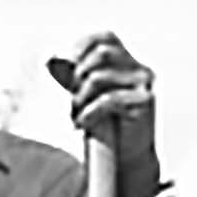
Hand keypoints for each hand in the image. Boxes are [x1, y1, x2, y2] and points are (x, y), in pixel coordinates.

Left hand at [47, 32, 162, 196]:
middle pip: (101, 54)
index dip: (82, 43)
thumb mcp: (87, 96)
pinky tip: (84, 124)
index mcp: (128, 62)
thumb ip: (73, 76)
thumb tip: (50, 58)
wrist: (127, 160)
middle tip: (72, 98)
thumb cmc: (105, 126)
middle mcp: (141, 69)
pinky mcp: (146, 103)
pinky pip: (108, 99)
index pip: (106, 36)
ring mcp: (146, 85)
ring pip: (99, 77)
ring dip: (79, 97)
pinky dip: (89, 112)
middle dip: (78, 75)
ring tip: (77, 115)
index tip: (64, 63)